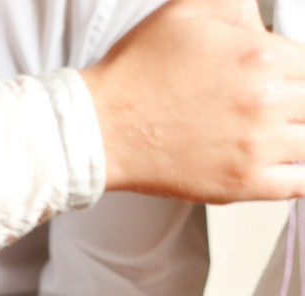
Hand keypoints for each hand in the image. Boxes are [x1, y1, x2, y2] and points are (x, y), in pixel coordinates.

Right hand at [82, 0, 304, 201]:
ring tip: (284, 135)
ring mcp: (256, 148)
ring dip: (301, 136)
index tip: (289, 78)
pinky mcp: (241, 185)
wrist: (102, 128)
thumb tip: (261, 18)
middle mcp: (266, 104)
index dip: (299, 69)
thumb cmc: (136, 74)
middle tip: (283, 108)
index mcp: (261, 57)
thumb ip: (237, 8)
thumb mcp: (188, 10)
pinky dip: (302, 177)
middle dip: (299, 102)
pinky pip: (298, 185)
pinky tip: (291, 166)